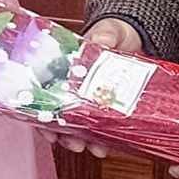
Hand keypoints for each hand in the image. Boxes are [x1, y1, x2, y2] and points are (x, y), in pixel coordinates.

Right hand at [53, 18, 145, 156]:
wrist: (136, 36)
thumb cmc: (115, 32)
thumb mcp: (110, 30)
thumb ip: (105, 34)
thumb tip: (101, 39)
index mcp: (66, 67)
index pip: (45, 93)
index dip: (43, 113)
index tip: (48, 128)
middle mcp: (73, 86)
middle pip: (60, 115)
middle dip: (65, 133)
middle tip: (74, 143)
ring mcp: (90, 98)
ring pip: (78, 124)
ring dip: (83, 140)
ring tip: (94, 148)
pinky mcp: (107, 105)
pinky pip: (100, 126)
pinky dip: (101, 138)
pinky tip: (104, 146)